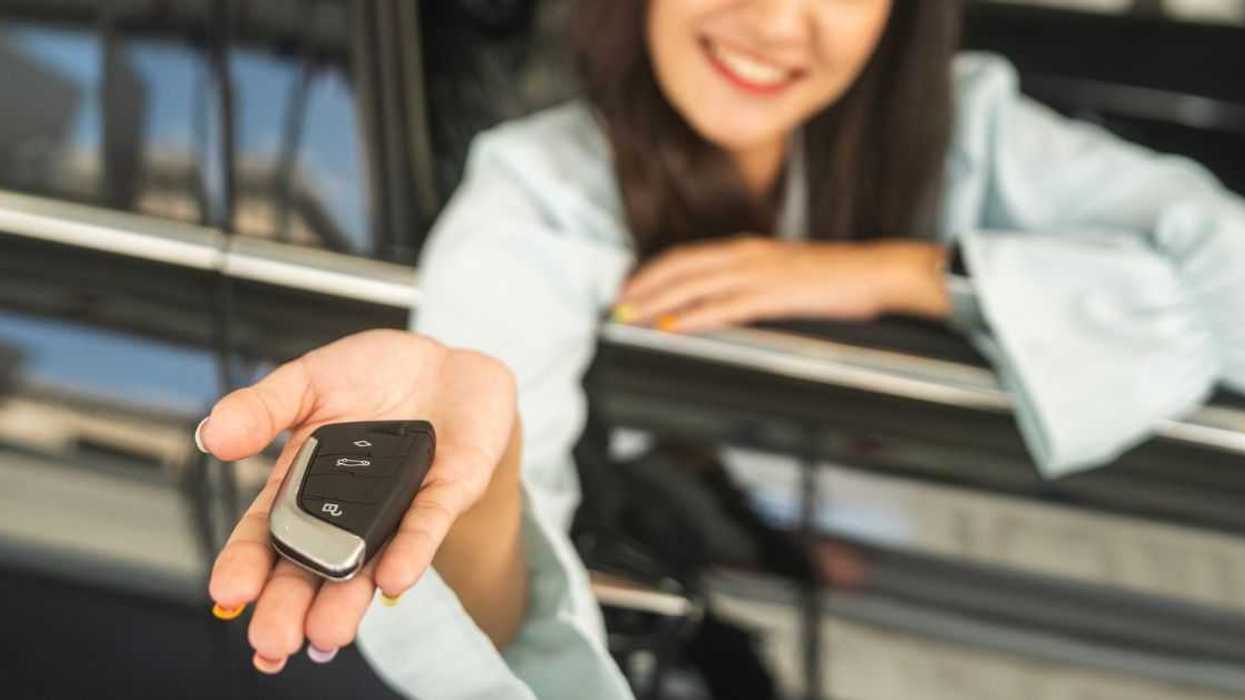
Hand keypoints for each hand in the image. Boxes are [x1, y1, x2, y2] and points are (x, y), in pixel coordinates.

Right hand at [200, 329, 520, 672]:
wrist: (448, 364)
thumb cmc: (373, 376)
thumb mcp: (308, 380)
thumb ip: (263, 406)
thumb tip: (212, 434)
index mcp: (303, 486)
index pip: (266, 535)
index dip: (247, 565)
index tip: (228, 593)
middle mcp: (348, 510)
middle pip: (312, 567)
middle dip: (291, 606)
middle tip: (273, 641)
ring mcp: (397, 507)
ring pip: (369, 562)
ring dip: (348, 599)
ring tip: (326, 634)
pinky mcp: (447, 493)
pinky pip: (427, 526)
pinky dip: (412, 551)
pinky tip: (394, 580)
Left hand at [614, 236, 950, 332]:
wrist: (875, 272)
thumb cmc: (834, 277)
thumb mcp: (783, 273)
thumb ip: (750, 282)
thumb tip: (721, 300)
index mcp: (746, 248)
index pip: (686, 256)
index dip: (652, 272)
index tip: (628, 287)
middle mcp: (744, 255)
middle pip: (679, 268)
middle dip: (643, 288)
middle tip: (616, 307)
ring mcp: (757, 274)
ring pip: (692, 286)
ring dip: (656, 303)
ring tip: (630, 318)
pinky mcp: (772, 296)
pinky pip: (721, 308)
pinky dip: (690, 318)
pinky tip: (670, 328)